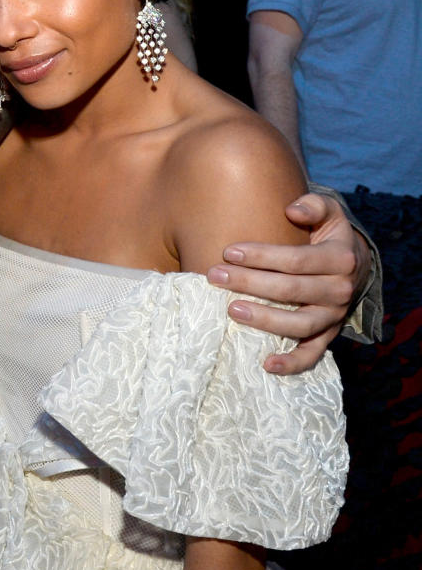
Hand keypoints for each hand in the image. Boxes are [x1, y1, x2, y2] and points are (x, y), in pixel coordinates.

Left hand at [207, 192, 363, 375]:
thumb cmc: (328, 233)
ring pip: (299, 324)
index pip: (296, 260)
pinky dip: (292, 364)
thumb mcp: (328, 212)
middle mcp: (340, 290)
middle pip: (291, 290)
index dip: (262, 257)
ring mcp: (334, 316)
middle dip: (250, 283)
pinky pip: (312, 354)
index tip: (228, 252)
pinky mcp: (328, 334)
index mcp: (340, 259)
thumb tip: (292, 210)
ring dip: (264, 320)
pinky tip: (266, 364)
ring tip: (231, 310)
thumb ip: (313, 205)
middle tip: (216, 276)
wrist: (353, 263)